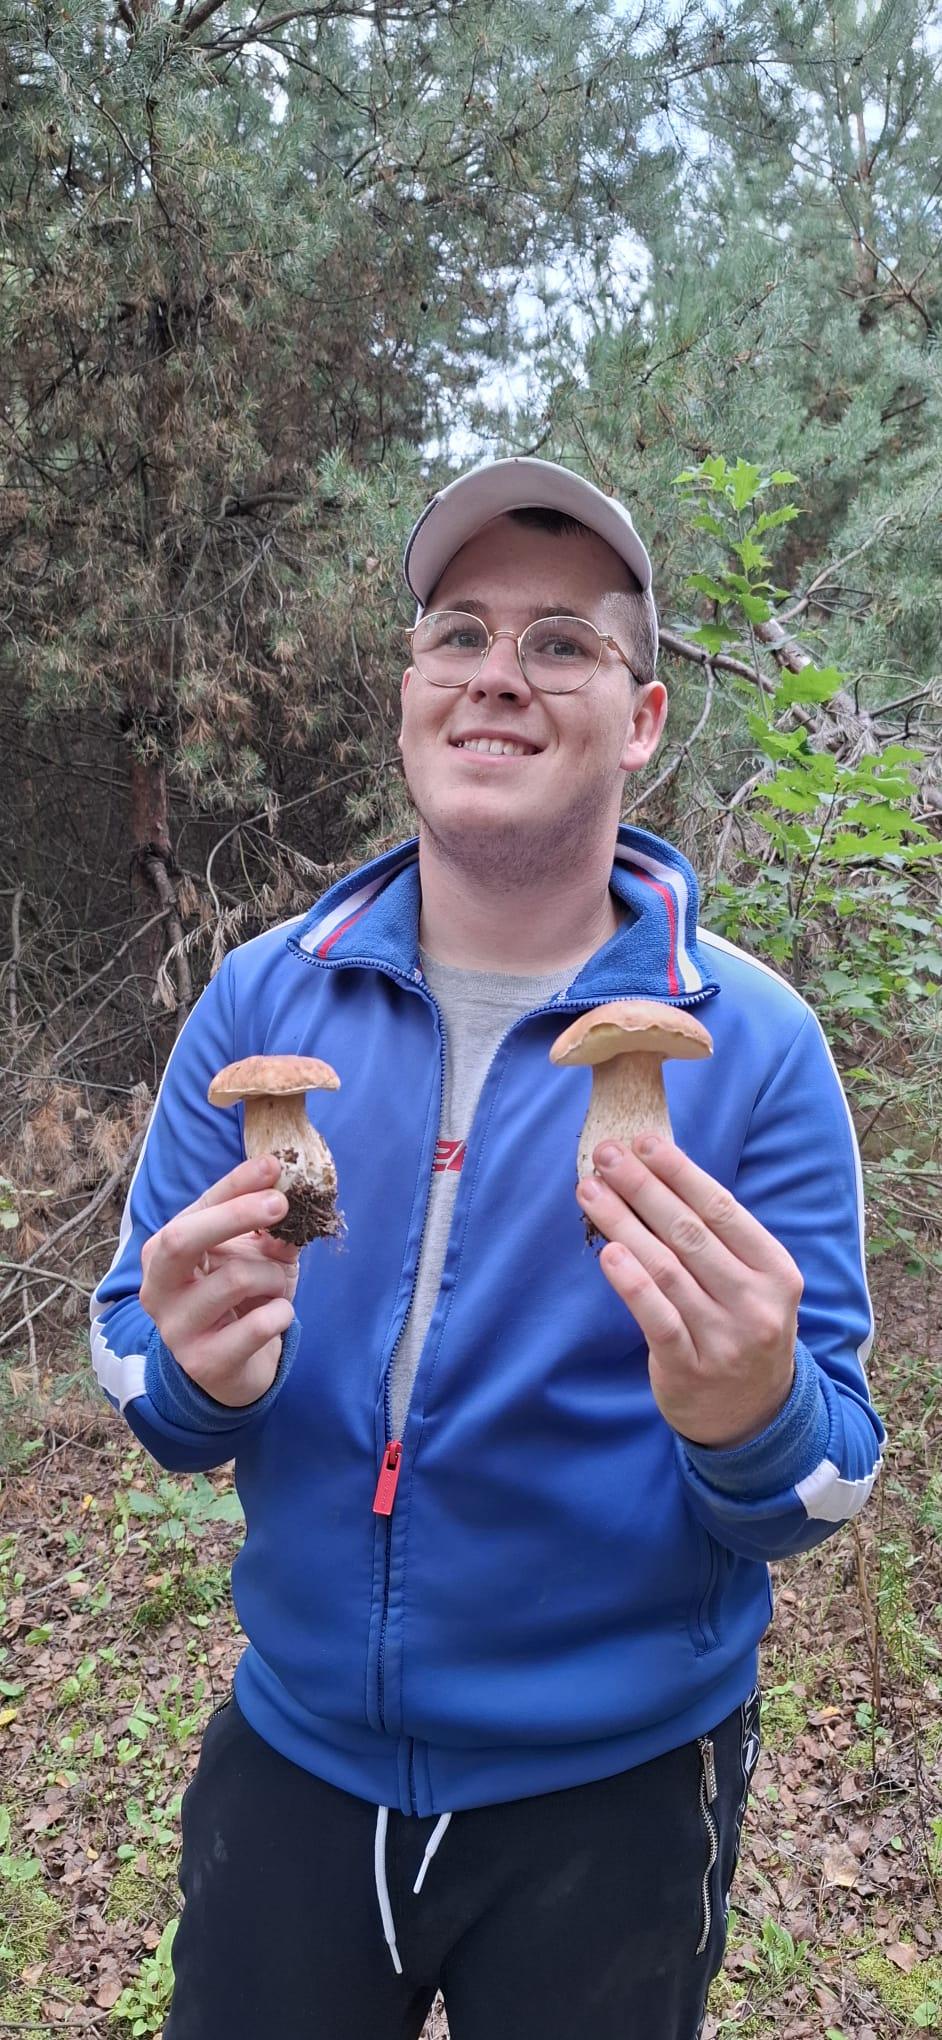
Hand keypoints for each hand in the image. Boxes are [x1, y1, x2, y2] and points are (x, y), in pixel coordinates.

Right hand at [139, 1155, 299, 1408]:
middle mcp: (157, 1288)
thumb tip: (283, 1194)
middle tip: (280, 1204)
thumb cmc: (241, 1300)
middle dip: (234, 1215)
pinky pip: (257, 1324)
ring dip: (273, 1277)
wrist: (234, 1369)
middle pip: (182, 1238)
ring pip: (234, 1280)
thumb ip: (266, 1230)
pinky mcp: (203, 1363)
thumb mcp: (253, 1257)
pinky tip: (277, 1316)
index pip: (196, 1209)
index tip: (273, 1165)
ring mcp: (175, 1328)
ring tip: (276, 1287)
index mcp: (163, 1253)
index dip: (235, 1185)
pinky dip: (280, 1313)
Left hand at [576, 1132, 801, 1447]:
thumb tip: (658, 1175)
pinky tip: (606, 1252)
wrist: (754, 1416)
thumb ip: (718, 1241)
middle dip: (642, 1187)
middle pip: (690, 1232)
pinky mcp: (690, 1368)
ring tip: (591, 1191)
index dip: (681, 1173)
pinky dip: (631, 1283)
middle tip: (606, 1155)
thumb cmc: (742, 1330)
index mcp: (776, 1271)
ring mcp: (724, 1338)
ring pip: (666, 1269)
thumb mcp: (752, 1285)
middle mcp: (756, 1302)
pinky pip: (656, 1317)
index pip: (723, 1209)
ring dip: (623, 1223)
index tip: (645, 1143)